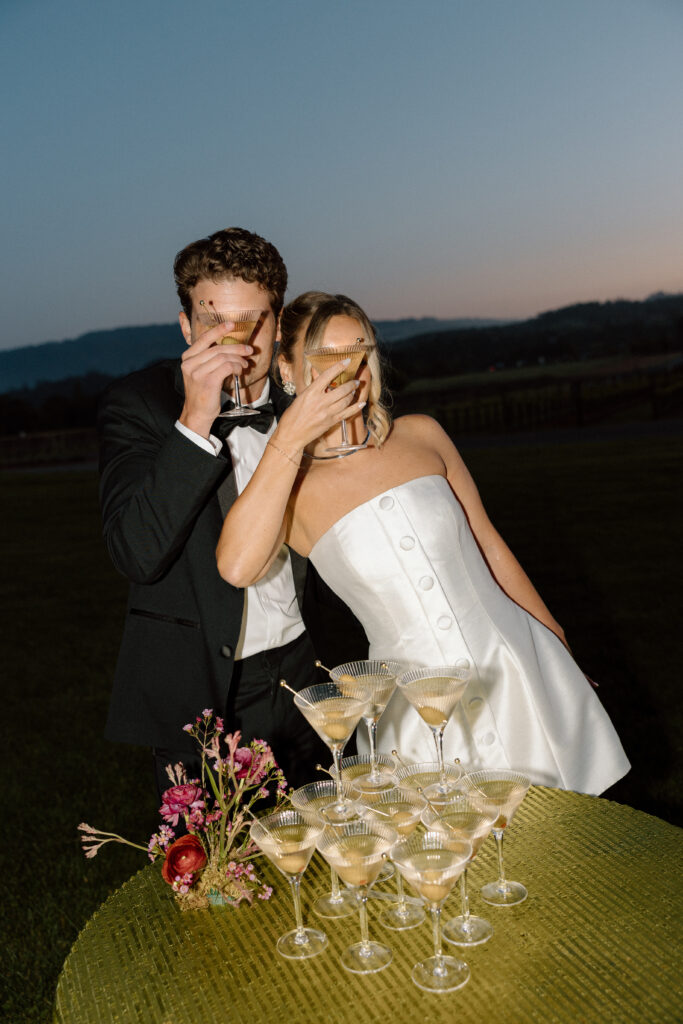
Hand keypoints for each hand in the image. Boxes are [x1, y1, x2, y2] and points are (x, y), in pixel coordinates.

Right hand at [179, 321, 252, 436]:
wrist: (197, 413)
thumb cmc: (202, 392)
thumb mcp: (200, 371)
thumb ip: (208, 358)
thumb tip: (230, 347)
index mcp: (187, 358)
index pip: (204, 338)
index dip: (218, 329)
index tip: (231, 324)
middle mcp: (190, 363)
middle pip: (218, 348)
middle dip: (236, 348)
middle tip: (248, 350)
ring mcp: (197, 372)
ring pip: (224, 357)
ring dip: (238, 359)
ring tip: (245, 365)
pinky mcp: (208, 381)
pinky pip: (227, 367)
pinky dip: (236, 367)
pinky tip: (240, 372)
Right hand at [275, 360, 363, 450]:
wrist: (291, 434)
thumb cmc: (292, 416)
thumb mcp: (301, 398)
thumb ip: (314, 391)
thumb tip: (325, 384)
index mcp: (311, 393)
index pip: (327, 375)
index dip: (339, 367)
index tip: (346, 361)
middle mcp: (320, 402)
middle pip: (342, 389)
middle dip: (351, 383)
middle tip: (355, 381)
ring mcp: (327, 412)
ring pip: (346, 400)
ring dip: (352, 394)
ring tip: (353, 391)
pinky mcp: (331, 422)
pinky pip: (347, 413)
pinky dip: (356, 407)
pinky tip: (362, 403)